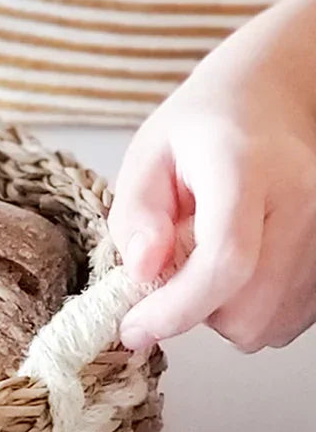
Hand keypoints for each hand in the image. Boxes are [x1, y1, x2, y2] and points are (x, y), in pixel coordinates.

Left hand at [109, 0, 315, 352]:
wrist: (272, 104)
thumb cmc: (203, 129)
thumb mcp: (148, 154)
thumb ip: (137, 214)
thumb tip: (142, 272)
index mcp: (246, 168)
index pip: (225, 258)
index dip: (176, 307)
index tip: (133, 327)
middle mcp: (300, 205)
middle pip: (249, 308)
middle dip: (194, 310)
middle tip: (171, 269)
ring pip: (268, 325)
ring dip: (223, 312)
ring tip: (208, 255)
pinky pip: (286, 323)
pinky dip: (252, 309)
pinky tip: (239, 265)